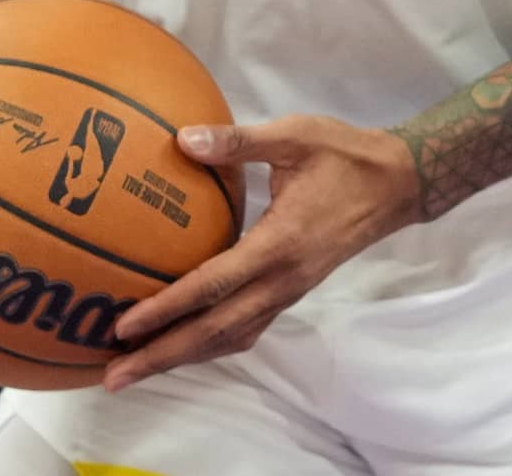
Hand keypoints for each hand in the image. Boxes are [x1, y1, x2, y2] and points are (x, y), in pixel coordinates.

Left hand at [104, 115, 419, 390]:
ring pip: (230, 338)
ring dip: (182, 357)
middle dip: (162, 355)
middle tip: (113, 376)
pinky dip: (209, 345)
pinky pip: (245, 330)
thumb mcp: (295, 135)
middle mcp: (283, 279)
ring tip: (136, 370)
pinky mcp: (292, 291)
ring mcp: (289, 291)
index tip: (125, 326)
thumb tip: (181, 138)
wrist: (397, 185)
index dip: (168, 309)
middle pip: (215, 331)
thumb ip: (238, 141)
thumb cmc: (345, 155)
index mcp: (280, 244)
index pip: (214, 285)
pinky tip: (183, 345)